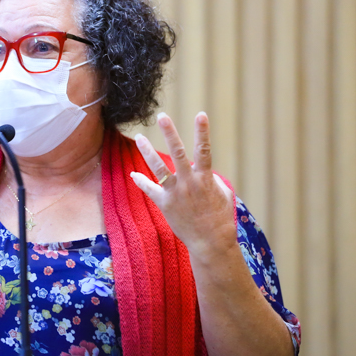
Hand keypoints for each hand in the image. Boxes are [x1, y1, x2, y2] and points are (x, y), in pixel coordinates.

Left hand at [130, 112, 235, 255]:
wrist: (211, 241)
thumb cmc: (220, 216)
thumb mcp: (222, 193)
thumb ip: (209, 177)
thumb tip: (199, 170)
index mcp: (205, 178)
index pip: (204, 150)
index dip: (203, 131)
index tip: (201, 114)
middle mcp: (189, 182)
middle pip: (178, 153)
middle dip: (170, 133)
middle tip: (162, 116)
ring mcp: (175, 193)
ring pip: (159, 168)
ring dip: (148, 152)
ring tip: (139, 137)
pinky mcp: (165, 204)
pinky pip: (150, 190)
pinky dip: (141, 181)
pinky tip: (133, 173)